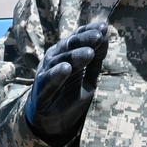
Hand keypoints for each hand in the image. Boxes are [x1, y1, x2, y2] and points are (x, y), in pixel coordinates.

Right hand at [25, 22, 108, 146]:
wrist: (52, 118)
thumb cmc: (71, 93)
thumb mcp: (89, 76)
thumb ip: (96, 59)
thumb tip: (105, 37)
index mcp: (66, 52)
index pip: (78, 38)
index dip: (89, 31)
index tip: (104, 28)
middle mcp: (55, 58)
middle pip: (70, 45)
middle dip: (84, 40)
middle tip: (98, 36)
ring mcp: (46, 72)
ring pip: (60, 60)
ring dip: (75, 56)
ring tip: (89, 53)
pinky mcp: (40, 89)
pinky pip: (49, 79)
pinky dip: (57, 74)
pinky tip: (66, 68)